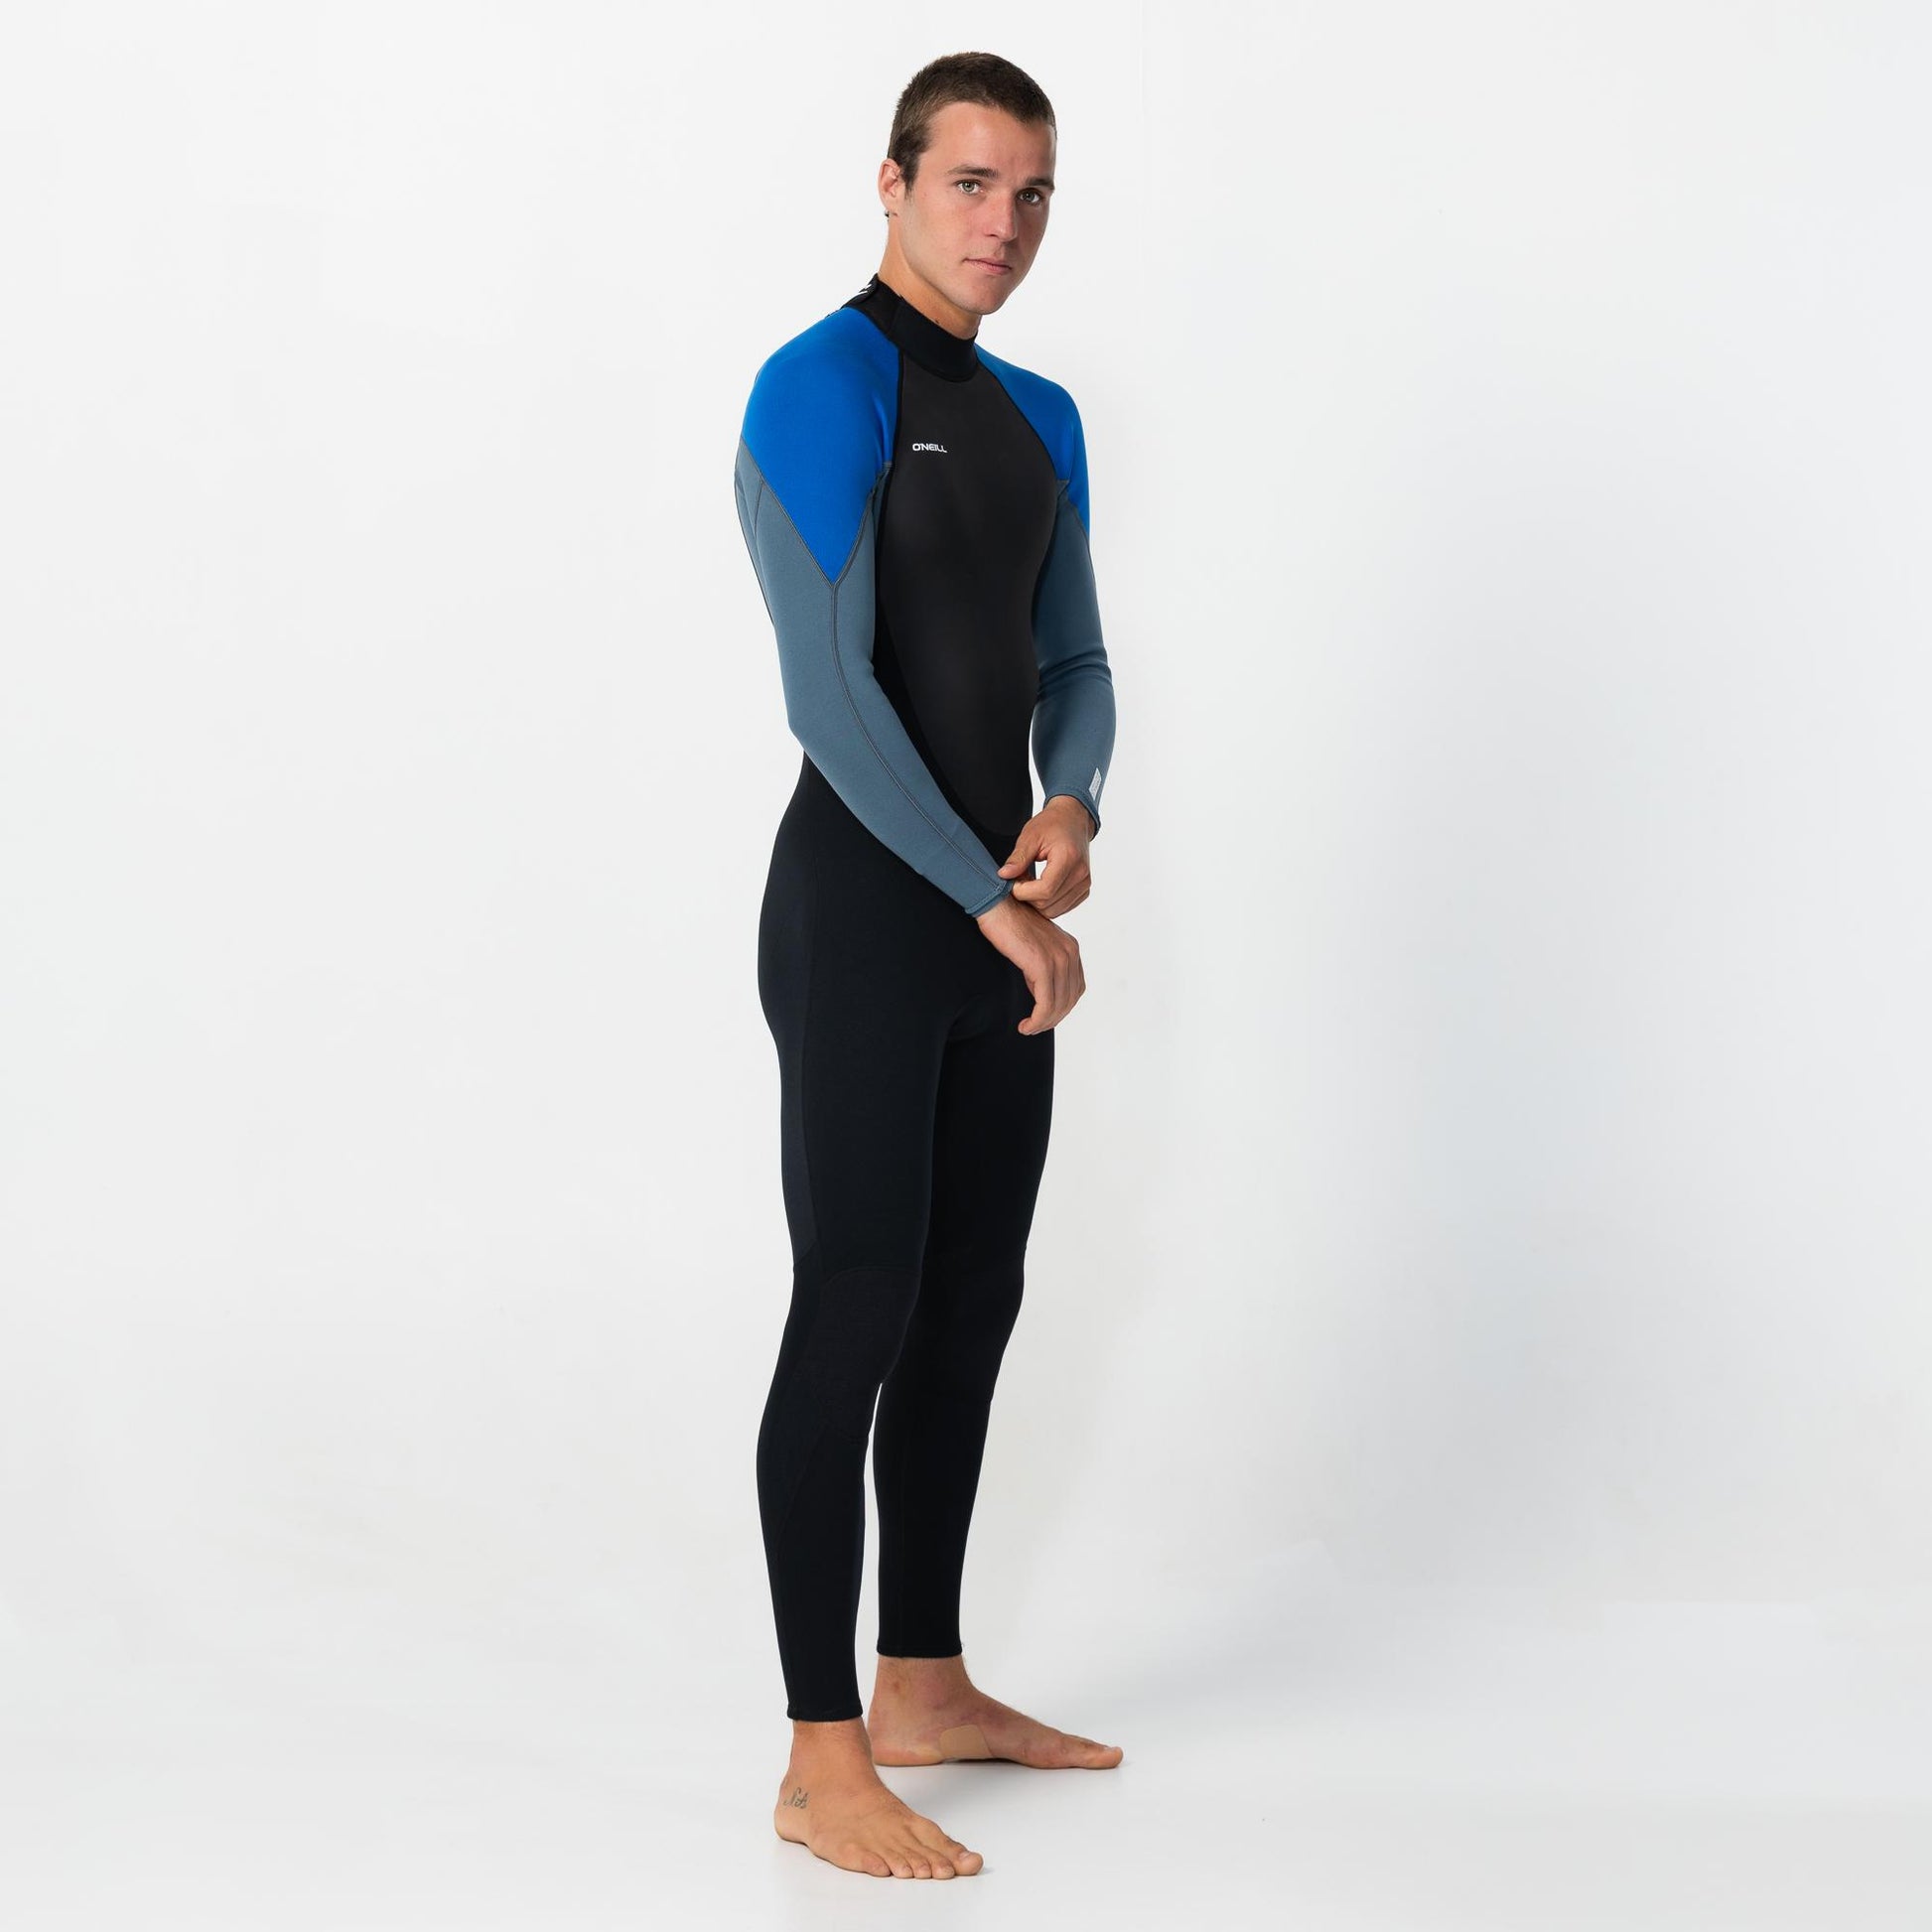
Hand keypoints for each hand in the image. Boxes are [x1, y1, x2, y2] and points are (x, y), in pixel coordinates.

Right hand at [973, 893, 1085, 1033]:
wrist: (997, 905)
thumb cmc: (1009, 925)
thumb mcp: (1035, 947)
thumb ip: (1043, 968)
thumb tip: (1041, 996)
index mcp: (1071, 948)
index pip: (1075, 989)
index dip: (1061, 1008)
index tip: (1042, 1017)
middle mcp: (1070, 953)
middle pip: (1069, 1000)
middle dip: (1052, 1019)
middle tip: (1033, 1028)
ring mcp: (1058, 959)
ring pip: (1058, 1005)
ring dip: (1043, 1023)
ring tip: (1028, 1028)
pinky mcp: (1042, 965)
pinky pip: (1045, 1004)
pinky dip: (1038, 1020)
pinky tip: (1025, 1025)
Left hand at [995, 796, 1094, 921]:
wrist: (1073, 820)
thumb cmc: (1052, 824)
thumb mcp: (1030, 836)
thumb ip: (1018, 858)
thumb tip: (1003, 876)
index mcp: (1069, 858)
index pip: (1044, 890)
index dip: (1023, 892)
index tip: (1012, 882)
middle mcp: (1081, 874)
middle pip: (1048, 904)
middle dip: (1027, 897)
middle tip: (1019, 880)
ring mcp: (1084, 884)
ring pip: (1054, 911)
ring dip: (1036, 902)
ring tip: (1029, 882)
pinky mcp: (1084, 890)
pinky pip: (1061, 908)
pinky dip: (1047, 903)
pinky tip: (1040, 887)